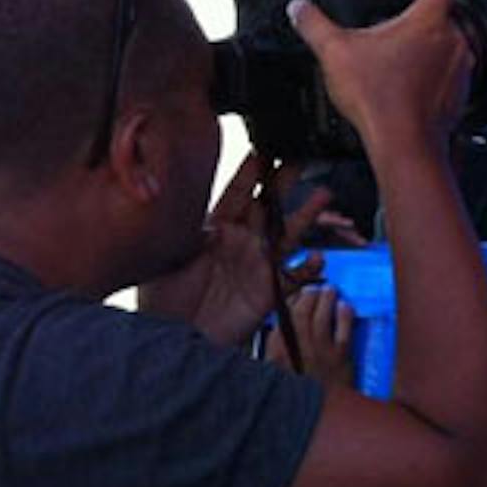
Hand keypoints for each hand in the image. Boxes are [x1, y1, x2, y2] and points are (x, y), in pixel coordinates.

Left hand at [136, 153, 340, 345]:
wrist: (173, 337)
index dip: (249, 173)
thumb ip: (182, 235)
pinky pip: (296, 277)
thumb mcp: (164, 260)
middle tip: (299, 157)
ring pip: (287, 234)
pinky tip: (318, 259)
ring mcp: (258, 264)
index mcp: (213, 230)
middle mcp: (240, 242)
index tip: (262, 149)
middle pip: (267, 206)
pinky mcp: (269, 290)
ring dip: (306, 216)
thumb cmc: (162, 300)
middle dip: (283, 182)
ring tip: (324, 196)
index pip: (235, 194)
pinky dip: (309, 269)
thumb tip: (199, 216)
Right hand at [267, 285, 355, 388]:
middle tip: (314, 287)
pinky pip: (343, 331)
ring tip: (329, 289)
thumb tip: (280, 328)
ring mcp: (319, 352)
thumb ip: (277, 350)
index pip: (282, 321)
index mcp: (277, 353)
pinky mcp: (340, 357)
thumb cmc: (298, 392)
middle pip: (300, 315)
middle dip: (307, 297)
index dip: (290, 304)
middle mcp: (296, 350)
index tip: (297, 294)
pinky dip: (344, 315)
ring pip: (321, 318)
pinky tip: (345, 306)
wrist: (320, 413)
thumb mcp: (277, 373)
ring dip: (326, 300)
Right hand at [290, 0, 474, 157]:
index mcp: (430, 20)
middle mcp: (455, 38)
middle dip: (416, 9)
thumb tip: (299, 8)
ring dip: (422, 41)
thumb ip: (314, 24)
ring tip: (391, 52)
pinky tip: (402, 79)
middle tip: (391, 16)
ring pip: (446, 40)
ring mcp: (462, 65)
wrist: (405, 145)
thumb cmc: (379, 100)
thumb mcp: (335, 53)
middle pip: (443, 8)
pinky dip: (428, 67)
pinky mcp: (461, 89)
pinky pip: (447, 67)